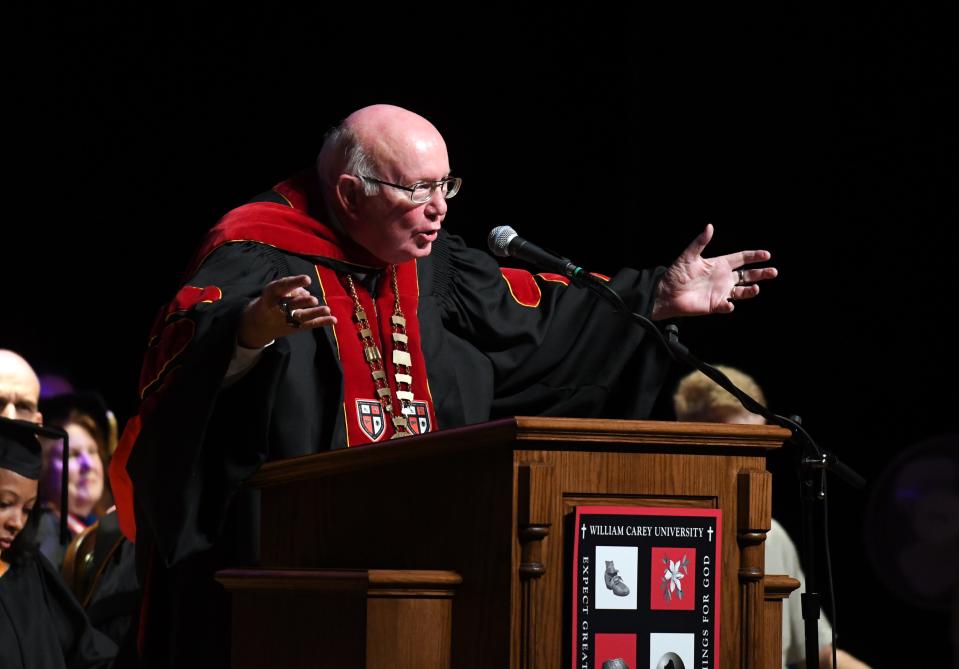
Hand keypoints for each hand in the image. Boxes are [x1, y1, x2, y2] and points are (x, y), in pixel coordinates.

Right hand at [237, 275, 336, 347]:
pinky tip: (334, 320)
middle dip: (302, 302)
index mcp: (272, 293)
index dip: (295, 282)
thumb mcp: (277, 289)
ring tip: (326, 309)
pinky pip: (310, 324)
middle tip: (313, 299)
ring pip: (302, 316)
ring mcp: (288, 319)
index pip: (283, 286)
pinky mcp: (296, 327)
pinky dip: (322, 322)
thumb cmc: (272, 299)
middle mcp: (279, 307)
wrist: (260, 323)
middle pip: (291, 304)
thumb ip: (292, 288)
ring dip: (314, 313)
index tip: (307, 279)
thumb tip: (306, 292)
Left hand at [651, 224, 777, 320]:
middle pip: (747, 275)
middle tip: (774, 272)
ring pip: (742, 291)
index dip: (754, 256)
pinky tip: (729, 304)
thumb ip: (700, 242)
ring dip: (751, 290)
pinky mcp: (714, 304)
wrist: (666, 293)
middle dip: (761, 273)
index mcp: (719, 264)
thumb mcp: (688, 256)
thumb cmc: (676, 274)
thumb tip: (709, 226)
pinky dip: (729, 305)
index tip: (767, 255)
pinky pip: (726, 305)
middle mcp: (723, 278)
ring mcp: (720, 292)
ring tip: (756, 288)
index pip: (741, 259)